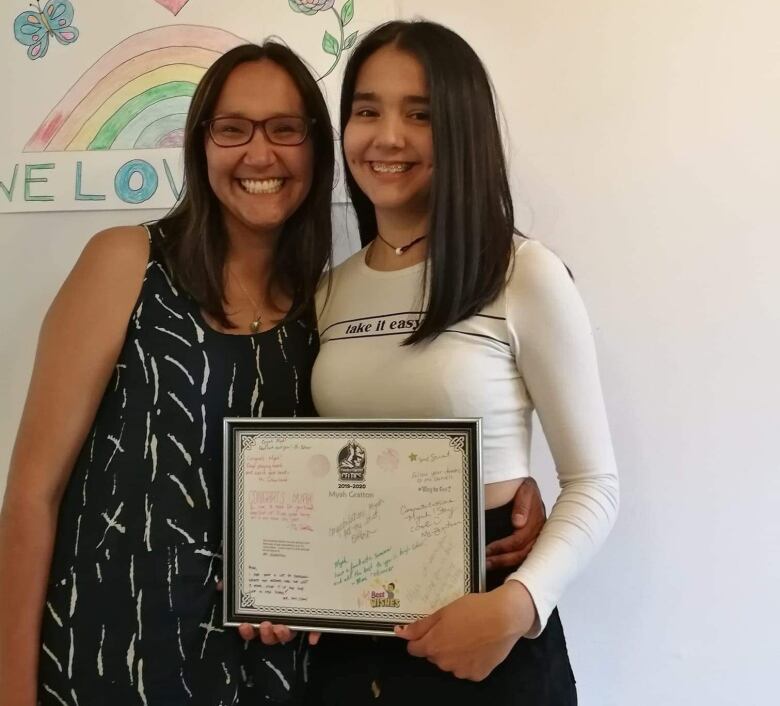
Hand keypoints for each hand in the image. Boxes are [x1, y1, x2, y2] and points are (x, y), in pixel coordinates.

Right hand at [216, 581, 320, 645]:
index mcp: (265, 615)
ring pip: (289, 635)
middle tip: (264, 625)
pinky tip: (313, 639)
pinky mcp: (313, 618)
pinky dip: (314, 634)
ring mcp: (296, 621)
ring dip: (283, 635)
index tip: (244, 625)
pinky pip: (315, 629)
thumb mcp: (255, 577)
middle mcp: (279, 621)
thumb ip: (237, 582)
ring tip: (281, 627)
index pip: (253, 630)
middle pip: (271, 636)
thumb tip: (221, 585)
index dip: (248, 632)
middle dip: (266, 634)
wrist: (310, 568)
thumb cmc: (275, 576)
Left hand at [395, 582, 536, 680]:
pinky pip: (467, 669)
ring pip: (450, 663)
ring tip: (469, 635)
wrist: (505, 618)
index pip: (414, 649)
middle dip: (439, 643)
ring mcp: (461, 671)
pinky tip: (479, 645)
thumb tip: (400, 633)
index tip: (430, 629)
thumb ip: (420, 626)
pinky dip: (470, 660)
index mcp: (433, 646)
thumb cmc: (473, 609)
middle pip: (433, 655)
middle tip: (454, 627)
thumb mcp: (443, 612)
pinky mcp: (477, 675)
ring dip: (454, 653)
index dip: (419, 638)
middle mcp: (444, 663)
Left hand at [485, 477, 545, 569]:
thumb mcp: (526, 489)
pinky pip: (524, 556)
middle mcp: (538, 532)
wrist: (530, 488)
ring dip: (505, 563)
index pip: (520, 539)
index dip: (504, 546)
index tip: (489, 549)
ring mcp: (537, 538)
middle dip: (502, 559)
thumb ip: (522, 504)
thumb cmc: (527, 490)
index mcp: (537, 521)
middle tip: (486, 562)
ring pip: (523, 557)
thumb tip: (518, 522)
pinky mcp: (532, 542)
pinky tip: (500, 566)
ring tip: (489, 565)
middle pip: (522, 552)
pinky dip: (512, 562)